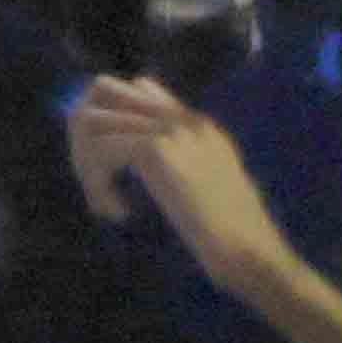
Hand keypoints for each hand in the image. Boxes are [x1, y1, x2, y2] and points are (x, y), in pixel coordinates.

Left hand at [65, 80, 293, 296]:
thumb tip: (146, 151)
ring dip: (89, 164)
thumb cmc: (238, 236)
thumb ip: (184, 163)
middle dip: (88, 135)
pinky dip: (98, 182)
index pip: (139, 90)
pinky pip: (102, 149)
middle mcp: (184, 120)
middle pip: (107, 94)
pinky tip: (116, 213)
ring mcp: (171, 130)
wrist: (252, 253)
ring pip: (97, 122)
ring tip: (104, 202)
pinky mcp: (156, 148)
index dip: (113, 125)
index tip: (110, 166)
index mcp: (200, 126)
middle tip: (95, 180)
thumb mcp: (211, 188)